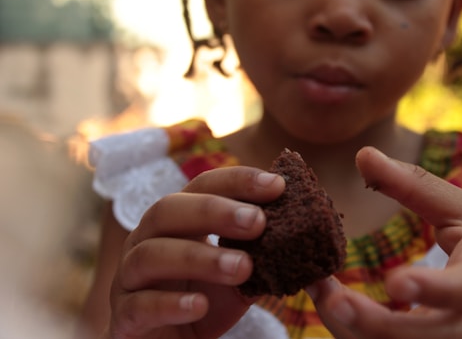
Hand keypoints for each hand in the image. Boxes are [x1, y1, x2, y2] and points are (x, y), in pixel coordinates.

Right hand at [105, 167, 284, 338]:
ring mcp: (129, 277)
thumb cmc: (206, 300)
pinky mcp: (123, 316)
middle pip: (168, 209)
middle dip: (214, 211)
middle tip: (258, 222)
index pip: (201, 186)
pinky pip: (140, 305)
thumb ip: (259, 251)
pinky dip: (171, 303)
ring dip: (199, 257)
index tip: (277, 186)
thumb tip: (301, 229)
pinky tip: (201, 306)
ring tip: (243, 268)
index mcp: (177, 220)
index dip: (238, 182)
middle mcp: (147, 239)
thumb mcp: (238, 274)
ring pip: (152, 255)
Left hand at [307, 146, 461, 338]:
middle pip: (429, 337)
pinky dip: (358, 335)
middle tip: (332, 299)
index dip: (432, 289)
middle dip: (377, 325)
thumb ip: (413, 184)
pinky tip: (330, 303)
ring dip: (356, 331)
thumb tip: (363, 154)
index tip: (395, 282)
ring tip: (318, 291)